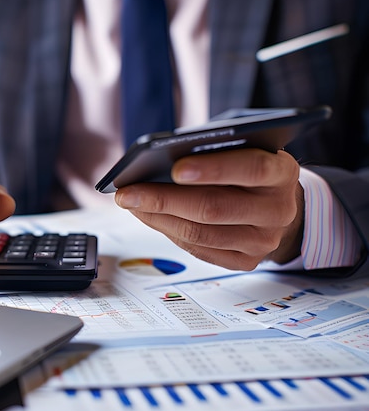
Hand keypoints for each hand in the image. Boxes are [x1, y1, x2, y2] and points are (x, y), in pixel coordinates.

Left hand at [114, 149, 303, 270]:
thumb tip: (161, 160)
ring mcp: (263, 241)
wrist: (277, 203)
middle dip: (165, 199)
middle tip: (129, 191)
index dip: (213, 169)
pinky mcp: (246, 261)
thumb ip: (218, 150)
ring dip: (158, 218)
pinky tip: (147, 216)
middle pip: (215, 208)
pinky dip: (167, 231)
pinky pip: (199, 249)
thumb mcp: (247, 149)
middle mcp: (278, 210)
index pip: (251, 169)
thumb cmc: (250, 168)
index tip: (175, 168)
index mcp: (282, 174)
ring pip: (201, 234)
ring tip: (130, 203)